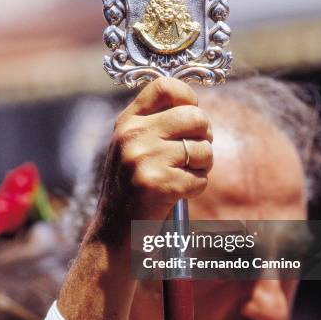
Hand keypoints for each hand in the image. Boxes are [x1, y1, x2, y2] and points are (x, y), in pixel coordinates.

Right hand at [58, 78, 212, 319]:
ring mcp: (144, 160)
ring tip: (182, 176)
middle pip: (195, 116)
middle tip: (196, 151)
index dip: (188, 96)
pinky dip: (196, 187)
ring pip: (202, 149)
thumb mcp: (132, 148)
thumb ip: (155, 124)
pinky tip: (176, 195)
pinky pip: (200, 178)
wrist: (115, 233)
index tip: (192, 113)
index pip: (165, 86)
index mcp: (126, 122)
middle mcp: (132, 135)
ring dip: (202, 165)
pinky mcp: (160, 185)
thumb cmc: (132, 189)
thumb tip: (196, 108)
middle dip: (205, 135)